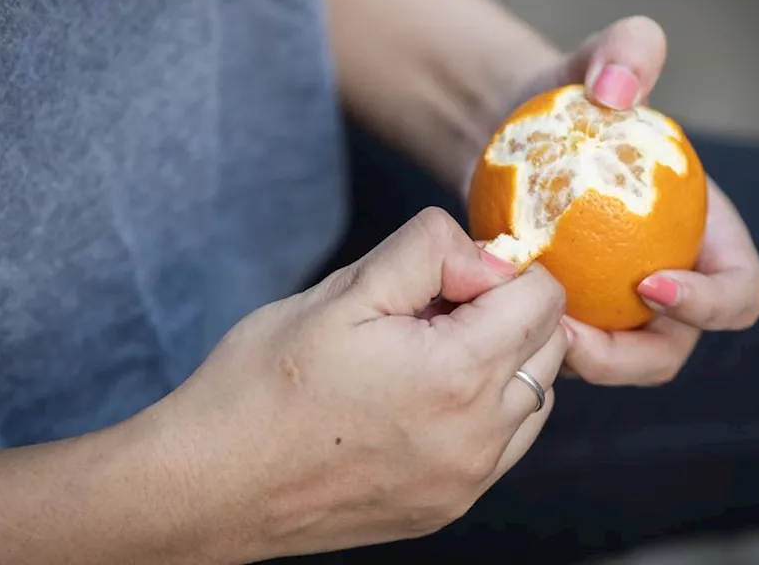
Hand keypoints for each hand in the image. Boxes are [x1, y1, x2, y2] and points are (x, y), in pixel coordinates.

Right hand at [139, 208, 568, 560]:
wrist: (209, 485)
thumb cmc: (260, 385)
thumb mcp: (342, 291)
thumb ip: (427, 253)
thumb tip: (485, 251)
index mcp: (458, 374)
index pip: (544, 299)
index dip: (498, 271)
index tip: (443, 279)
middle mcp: (478, 436)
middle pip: (549, 346)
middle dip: (505, 314)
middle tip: (429, 313)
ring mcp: (466, 480)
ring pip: (535, 397)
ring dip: (503, 364)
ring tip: (425, 358)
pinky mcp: (448, 506)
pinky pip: (505, 445)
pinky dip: (488, 412)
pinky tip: (425, 401)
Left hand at [498, 16, 758, 385]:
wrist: (508, 130)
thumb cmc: (568, 95)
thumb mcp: (599, 57)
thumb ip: (629, 49)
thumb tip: (618, 89)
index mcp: (707, 238)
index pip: (739, 293)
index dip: (713, 304)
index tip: (650, 282)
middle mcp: (671, 284)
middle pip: (674, 349)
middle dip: (631, 358)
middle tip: (571, 333)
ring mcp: (616, 310)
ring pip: (615, 364)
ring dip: (579, 362)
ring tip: (529, 329)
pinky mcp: (567, 319)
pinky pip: (561, 351)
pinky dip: (535, 346)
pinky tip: (496, 318)